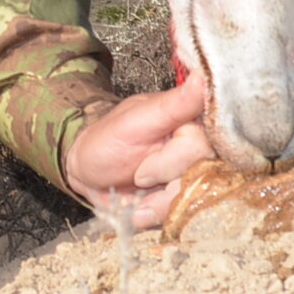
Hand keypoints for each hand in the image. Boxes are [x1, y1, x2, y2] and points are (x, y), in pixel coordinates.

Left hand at [62, 74, 213, 230]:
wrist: (90, 169)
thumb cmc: (108, 138)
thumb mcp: (136, 120)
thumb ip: (175, 104)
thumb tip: (203, 77)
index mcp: (194, 121)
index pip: (202, 145)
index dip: (174, 162)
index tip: (145, 170)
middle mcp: (202, 149)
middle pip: (200, 177)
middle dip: (161, 182)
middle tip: (137, 175)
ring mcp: (193, 176)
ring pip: (192, 200)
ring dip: (158, 204)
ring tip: (136, 192)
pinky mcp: (184, 199)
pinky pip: (182, 215)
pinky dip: (156, 215)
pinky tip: (139, 207)